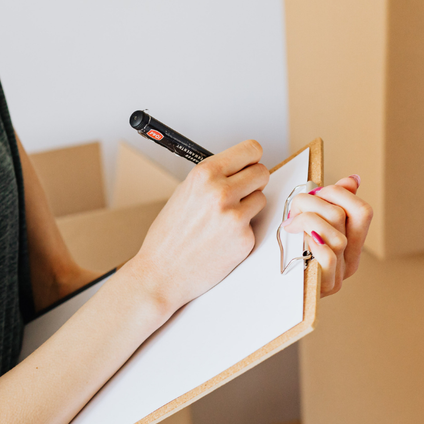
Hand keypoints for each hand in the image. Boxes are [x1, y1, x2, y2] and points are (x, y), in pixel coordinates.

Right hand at [123, 140, 269, 315]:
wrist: (162, 273)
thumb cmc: (168, 236)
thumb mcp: (184, 193)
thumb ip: (214, 178)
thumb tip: (239, 169)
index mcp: (204, 174)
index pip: (250, 150)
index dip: (252, 158)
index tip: (250, 164)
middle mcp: (221, 192)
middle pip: (262, 172)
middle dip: (253, 181)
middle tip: (240, 192)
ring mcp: (235, 217)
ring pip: (261, 199)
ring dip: (248, 206)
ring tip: (224, 219)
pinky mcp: (245, 239)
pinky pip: (255, 225)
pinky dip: (242, 231)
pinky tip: (222, 239)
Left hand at [281, 174, 372, 295]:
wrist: (274, 295)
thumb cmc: (290, 257)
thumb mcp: (311, 225)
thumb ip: (330, 204)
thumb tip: (353, 180)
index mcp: (352, 244)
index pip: (363, 211)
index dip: (339, 193)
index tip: (317, 191)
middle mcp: (350, 261)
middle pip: (345, 217)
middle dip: (314, 201)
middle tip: (294, 207)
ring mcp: (339, 276)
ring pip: (336, 235)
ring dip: (306, 220)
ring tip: (290, 223)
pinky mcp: (324, 287)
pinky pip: (328, 258)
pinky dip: (312, 242)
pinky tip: (295, 237)